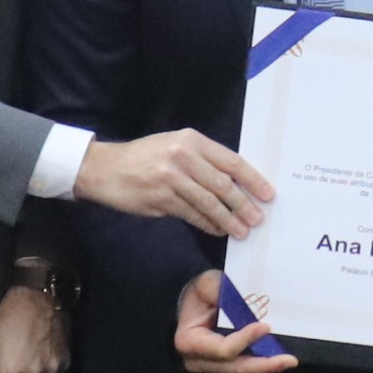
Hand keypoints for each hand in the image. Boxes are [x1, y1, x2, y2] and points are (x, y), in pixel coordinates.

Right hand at [74, 127, 274, 236]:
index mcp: (191, 140)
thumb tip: (236, 182)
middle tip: (258, 219)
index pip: (231, 161)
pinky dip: (208, 224)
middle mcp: (182, 156)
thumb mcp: (174, 146)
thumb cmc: (144, 157)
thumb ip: (203, 160)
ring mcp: (171, 178)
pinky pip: (192, 215)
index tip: (268, 194)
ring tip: (242, 231)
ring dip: (228, 220)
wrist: (105, 168)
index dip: (253, 179)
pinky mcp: (161, 199)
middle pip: (223, 184)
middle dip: (244, 204)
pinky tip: (218, 230)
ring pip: (209, 203)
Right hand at [172, 266, 294, 372]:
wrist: (193, 303)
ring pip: (242, 371)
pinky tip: (280, 360)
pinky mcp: (224, 366)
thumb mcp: (206, 284)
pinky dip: (262, 364)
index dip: (245, 340)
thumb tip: (241, 300)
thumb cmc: (199, 293)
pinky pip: (245, 368)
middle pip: (235, 368)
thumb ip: (219, 290)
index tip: (265, 326)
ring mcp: (211, 367)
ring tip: (289, 361)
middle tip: (288, 360)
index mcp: (189, 342)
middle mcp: (198, 361)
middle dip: (262, 365)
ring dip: (266, 367)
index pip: (222, 349)